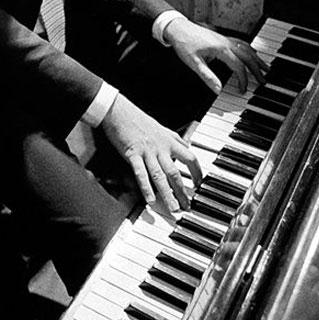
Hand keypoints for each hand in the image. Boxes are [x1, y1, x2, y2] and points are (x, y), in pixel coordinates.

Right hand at [102, 94, 201, 212]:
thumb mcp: (160, 127)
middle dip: (182, 192)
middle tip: (187, 206)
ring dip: (168, 194)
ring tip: (172, 208)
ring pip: (160, 176)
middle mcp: (160, 148)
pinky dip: (146, 188)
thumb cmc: (137, 119)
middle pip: (175, 173)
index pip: (190, 158)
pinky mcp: (133, 154)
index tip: (200, 184)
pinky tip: (150, 200)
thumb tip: (186, 145)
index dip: (197, 172)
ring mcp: (147, 151)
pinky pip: (141, 173)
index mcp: (169, 141)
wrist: (118, 110)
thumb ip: (174, 138)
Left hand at [164, 16, 265, 95]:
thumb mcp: (193, 62)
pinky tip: (252, 51)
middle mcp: (226, 42)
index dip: (243, 80)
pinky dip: (249, 49)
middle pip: (247, 57)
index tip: (244, 90)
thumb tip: (218, 90)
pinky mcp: (221, 37)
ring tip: (265, 68)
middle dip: (257, 70)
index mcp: (221, 49)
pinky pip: (241, 43)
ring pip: (246, 48)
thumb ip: (207, 76)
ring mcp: (225, 39)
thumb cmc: (184, 43)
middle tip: (264, 81)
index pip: (238, 66)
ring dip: (257, 58)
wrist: (177, 27)